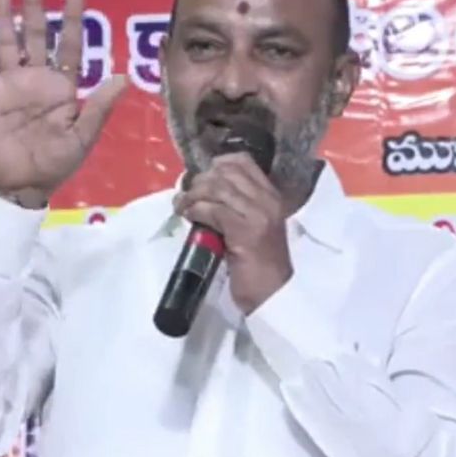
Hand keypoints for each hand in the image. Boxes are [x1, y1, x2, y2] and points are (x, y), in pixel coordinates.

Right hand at [0, 0, 127, 207]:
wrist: (24, 185)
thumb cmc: (57, 163)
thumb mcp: (83, 137)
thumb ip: (100, 107)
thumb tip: (122, 76)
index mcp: (63, 87)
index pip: (70, 46)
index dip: (73, 21)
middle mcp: (36, 79)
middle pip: (35, 34)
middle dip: (34, 5)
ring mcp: (10, 86)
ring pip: (6, 43)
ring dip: (2, 15)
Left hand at [173, 153, 291, 313]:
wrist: (273, 294)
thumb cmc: (260, 266)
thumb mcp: (254, 228)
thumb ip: (238, 208)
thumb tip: (206, 194)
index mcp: (272, 196)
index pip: (244, 162)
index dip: (217, 164)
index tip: (201, 178)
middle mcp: (267, 200)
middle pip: (226, 173)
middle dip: (200, 181)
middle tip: (186, 195)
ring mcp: (258, 214)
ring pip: (217, 188)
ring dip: (193, 195)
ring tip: (181, 206)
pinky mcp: (244, 230)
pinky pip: (212, 209)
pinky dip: (195, 210)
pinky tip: (188, 216)